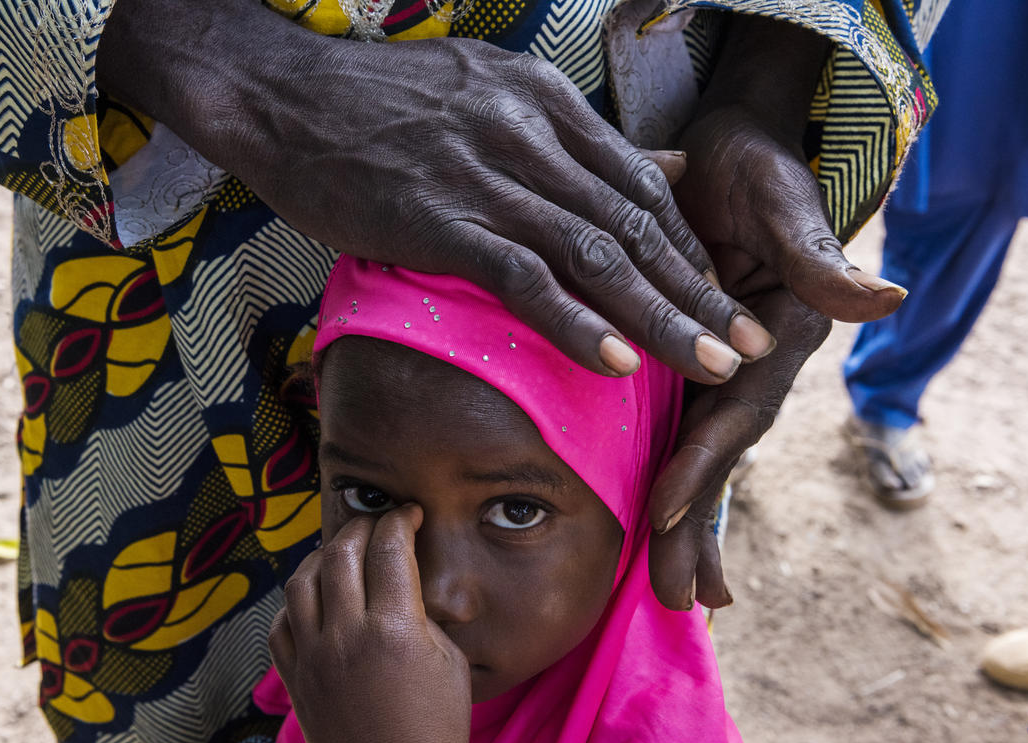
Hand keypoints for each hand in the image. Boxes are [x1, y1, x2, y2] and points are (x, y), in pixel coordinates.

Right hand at [97, 0, 776, 381]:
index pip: (640, 184)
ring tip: (709, 366)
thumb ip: (569, 139)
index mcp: (544, 103)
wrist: (278, 92)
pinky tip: (617, 362)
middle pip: (635, 223)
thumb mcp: (486, 95)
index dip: (689, 248)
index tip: (725, 297)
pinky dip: (576, 321)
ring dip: (660, 316)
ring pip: (595, 254)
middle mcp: (530, 132)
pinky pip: (524, 275)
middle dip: (699, 291)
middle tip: (749, 345)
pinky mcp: (439, 216)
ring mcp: (485, 173)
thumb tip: (656, 169)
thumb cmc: (375, 105)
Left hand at [269, 505, 470, 742]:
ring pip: (301, 582)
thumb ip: (423, 614)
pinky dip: (295, 602)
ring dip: (322, 558)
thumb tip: (404, 581)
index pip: (389, 549)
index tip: (409, 515)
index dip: (400, 521)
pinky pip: (281, 624)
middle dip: (361, 528)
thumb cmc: (438, 729)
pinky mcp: (295, 682)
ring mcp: (314, 659)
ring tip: (341, 555)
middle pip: (341, 554)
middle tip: (377, 526)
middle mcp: (347, 637)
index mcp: (395, 630)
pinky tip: (316, 599)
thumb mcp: (450, 661)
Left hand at [644, 17, 906, 608]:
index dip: (703, 461)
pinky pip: (675, 429)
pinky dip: (671, 478)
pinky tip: (656, 526)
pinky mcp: (689, 364)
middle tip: (678, 599)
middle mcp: (752, 368)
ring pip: (700, 457)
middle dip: (699, 527)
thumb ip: (821, 258)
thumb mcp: (787, 205)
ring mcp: (720, 372)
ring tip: (674, 594)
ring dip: (686, 524)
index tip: (664, 511)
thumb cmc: (761, 172)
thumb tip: (882, 296)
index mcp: (777, 340)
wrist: (735, 156)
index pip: (737, 413)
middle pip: (721, 456)